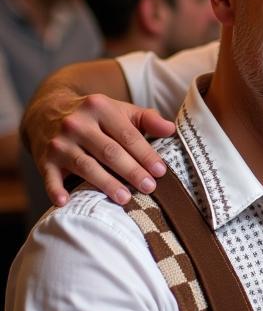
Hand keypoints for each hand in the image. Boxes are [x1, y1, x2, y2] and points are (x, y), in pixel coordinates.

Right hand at [23, 90, 174, 206]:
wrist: (47, 112)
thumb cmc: (96, 117)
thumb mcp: (121, 111)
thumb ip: (147, 119)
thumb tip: (171, 129)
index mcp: (99, 108)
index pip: (128, 135)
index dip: (145, 154)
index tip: (161, 171)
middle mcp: (76, 123)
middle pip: (109, 151)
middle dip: (131, 171)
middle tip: (150, 187)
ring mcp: (59, 142)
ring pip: (86, 165)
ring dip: (106, 183)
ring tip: (125, 198)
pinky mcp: (44, 159)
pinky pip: (50, 177)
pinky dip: (55, 190)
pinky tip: (65, 202)